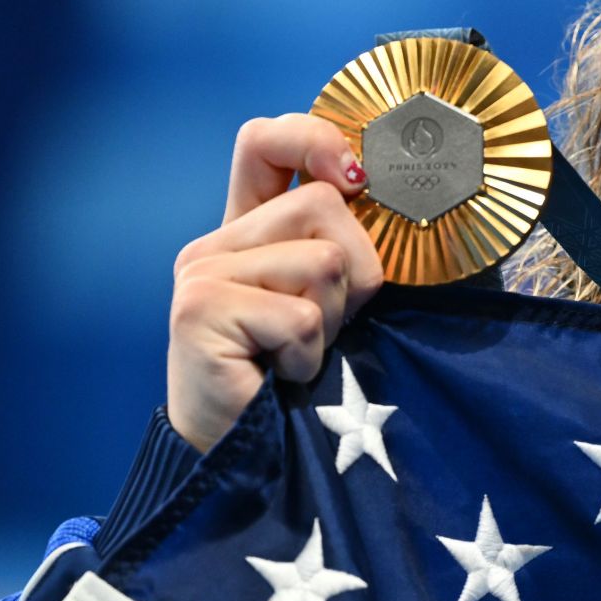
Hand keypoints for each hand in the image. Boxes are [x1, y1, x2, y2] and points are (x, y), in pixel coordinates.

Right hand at [167, 114, 383, 451]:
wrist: (250, 461)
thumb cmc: (306, 379)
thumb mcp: (341, 297)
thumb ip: (355, 240)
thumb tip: (400, 183)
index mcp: (249, 228)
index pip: (265, 139)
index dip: (314, 139)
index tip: (356, 177)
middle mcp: (216, 242)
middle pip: (323, 204)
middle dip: (355, 273)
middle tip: (322, 327)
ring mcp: (201, 272)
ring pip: (323, 259)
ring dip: (335, 319)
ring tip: (300, 353)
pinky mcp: (199, 309)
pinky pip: (302, 314)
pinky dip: (309, 354)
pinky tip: (280, 376)